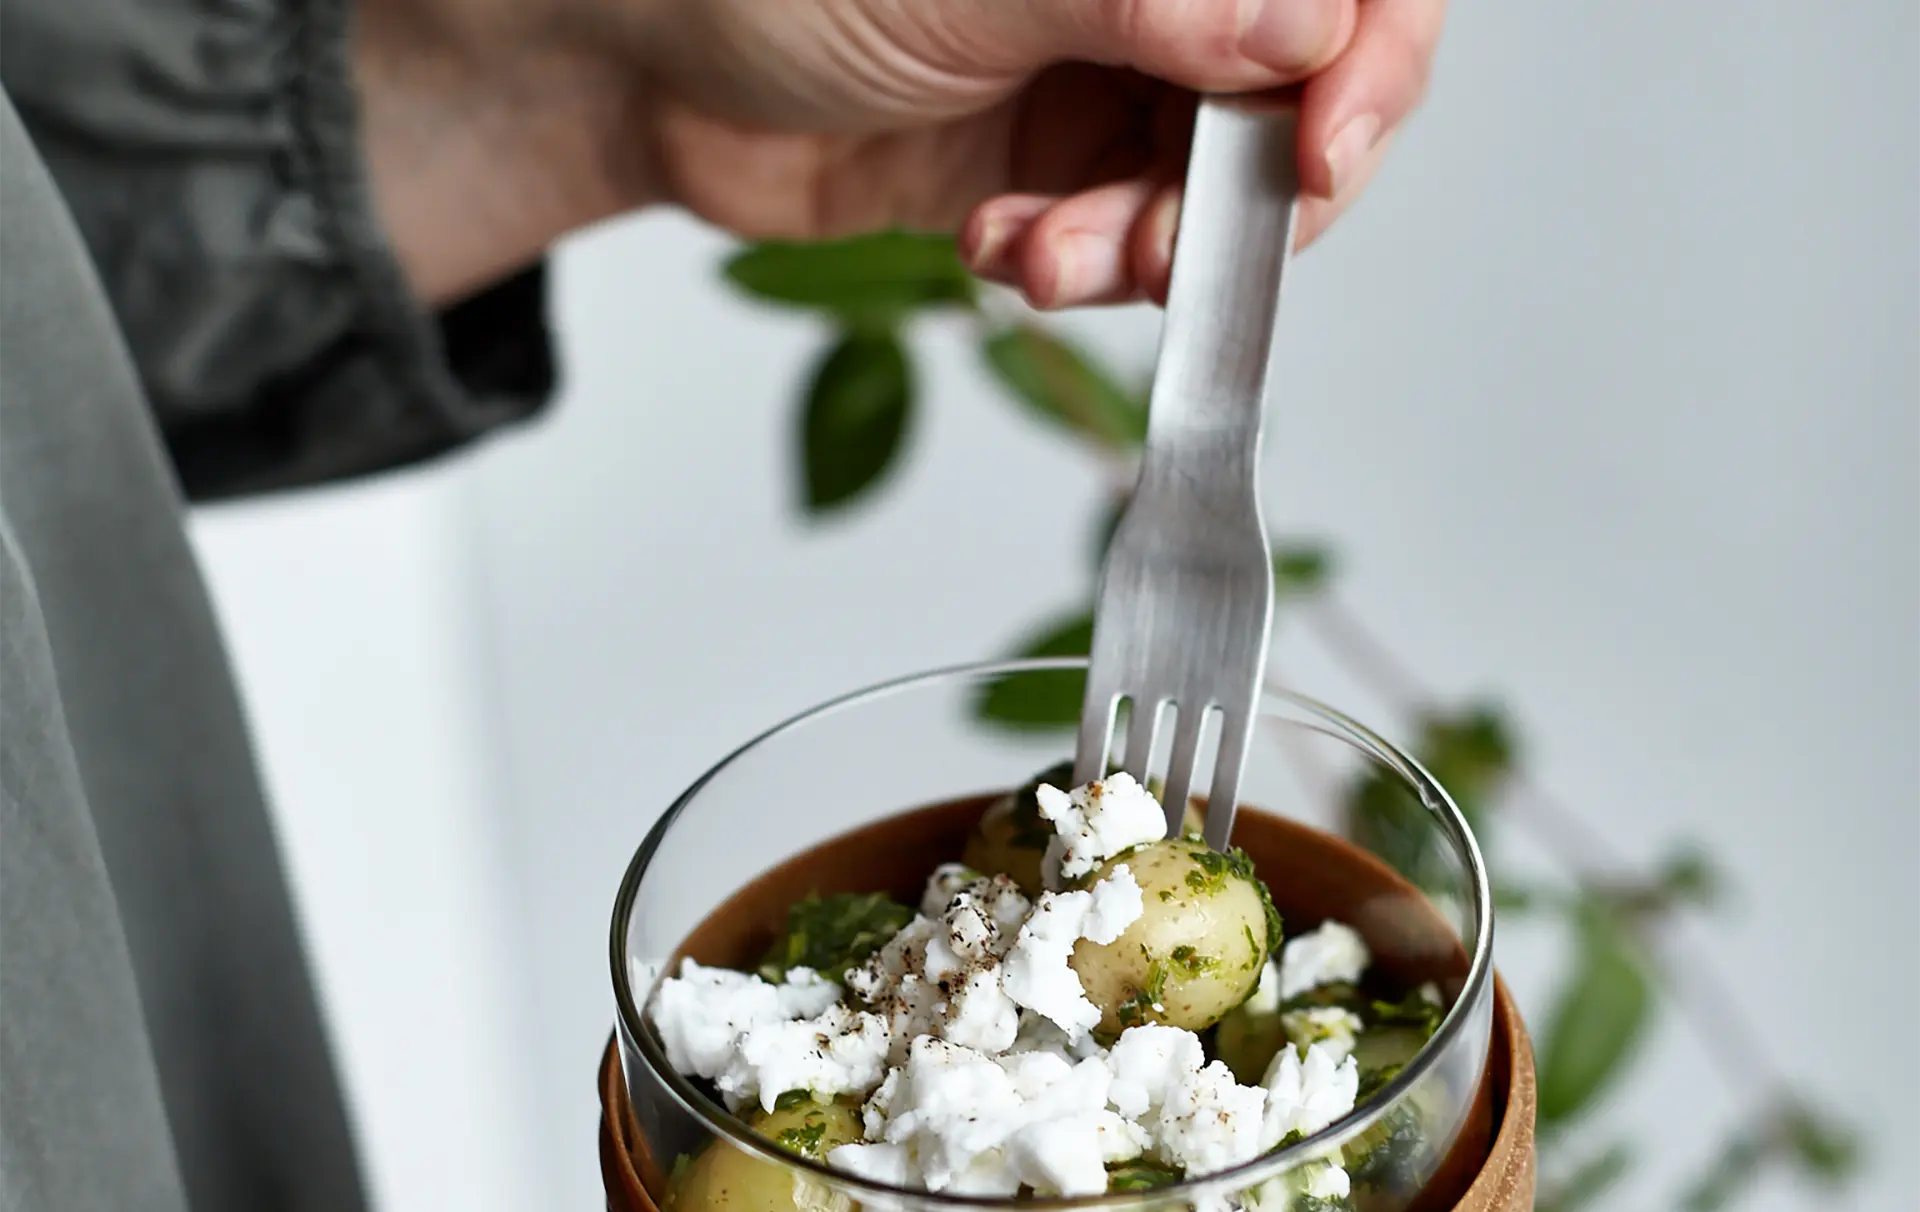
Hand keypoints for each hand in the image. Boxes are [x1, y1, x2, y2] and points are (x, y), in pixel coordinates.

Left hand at [358, 0, 1446, 306]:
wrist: (646, 58)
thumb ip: (1149, 0)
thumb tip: (1307, 28)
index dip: (1367, 58)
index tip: (1320, 147)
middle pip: (1300, 92)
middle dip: (1238, 192)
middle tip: (1164, 248)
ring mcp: (1112, 75)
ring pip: (1211, 191)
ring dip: (1143, 249)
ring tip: (1047, 255)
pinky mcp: (1058, 169)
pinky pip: (1122, 245)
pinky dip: (1081, 271)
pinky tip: (1007, 253)